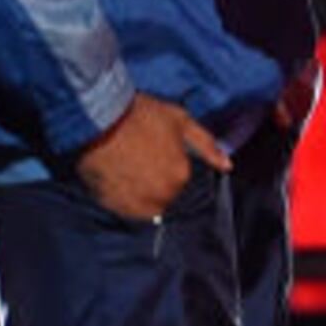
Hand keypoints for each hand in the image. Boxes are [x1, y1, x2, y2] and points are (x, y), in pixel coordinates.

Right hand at [75, 95, 230, 222]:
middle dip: (157, 183)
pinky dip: (124, 200)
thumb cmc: (141, 115)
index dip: (170, 166)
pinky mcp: (113, 207)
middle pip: (165, 196)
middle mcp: (162, 197)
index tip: (155, 152)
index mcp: (180, 176)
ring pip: (146, 206)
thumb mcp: (181, 121)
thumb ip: (207, 145)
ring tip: (127, 170)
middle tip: (140, 160)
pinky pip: (125, 210)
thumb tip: (228, 166)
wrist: (98, 118)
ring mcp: (136, 204)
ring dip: (141, 194)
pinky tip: (117, 180)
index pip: (182, 181)